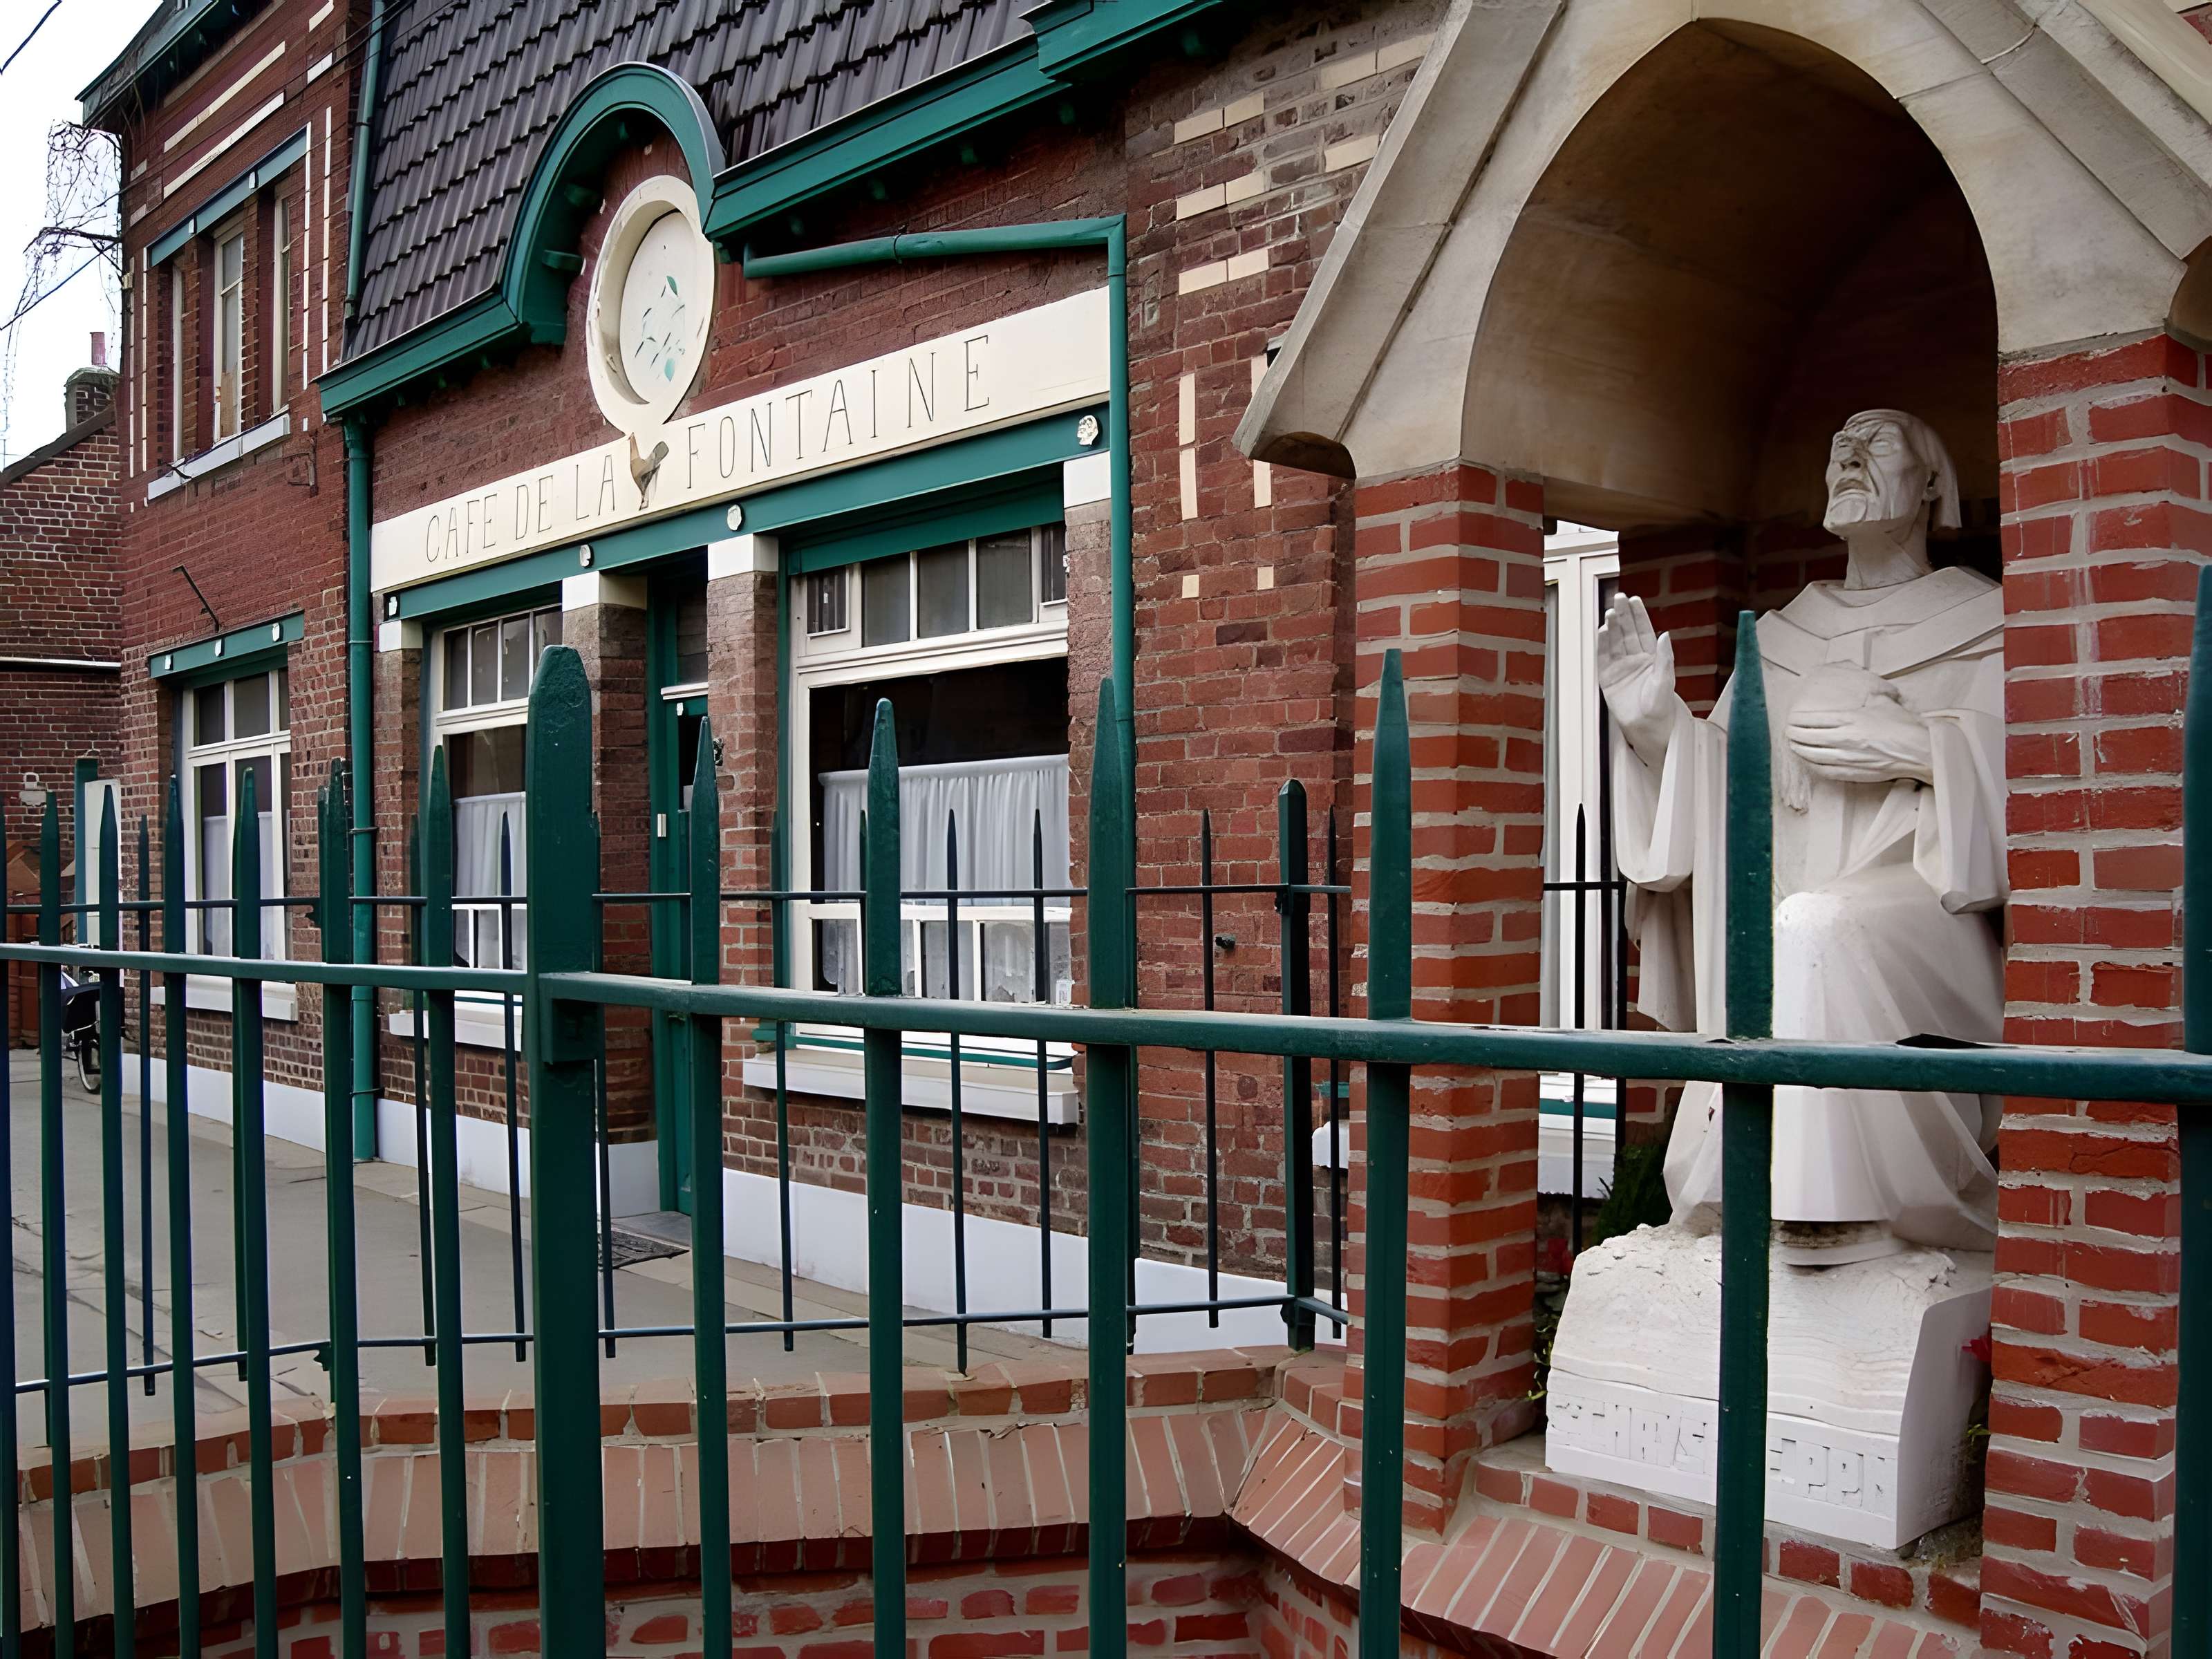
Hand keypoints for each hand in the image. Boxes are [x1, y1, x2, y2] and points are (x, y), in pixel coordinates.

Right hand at [1595, 594, 1678, 764]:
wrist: (1648, 729)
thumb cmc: (1661, 707)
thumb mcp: (1666, 681)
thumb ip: (1665, 658)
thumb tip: (1665, 635)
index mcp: (1652, 658)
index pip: (1643, 631)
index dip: (1638, 615)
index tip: (1634, 599)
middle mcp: (1635, 659)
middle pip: (1627, 632)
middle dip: (1623, 615)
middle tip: (1618, 598)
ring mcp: (1620, 668)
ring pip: (1614, 642)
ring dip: (1611, 627)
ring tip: (1610, 613)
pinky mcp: (1607, 679)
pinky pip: (1603, 658)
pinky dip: (1602, 645)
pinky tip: (1601, 632)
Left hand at [1786, 699, 1932, 784]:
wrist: (1919, 750)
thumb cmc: (1903, 725)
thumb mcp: (1883, 702)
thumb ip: (1867, 695)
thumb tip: (1862, 688)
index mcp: (1851, 718)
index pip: (1815, 719)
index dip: (1799, 719)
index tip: (1791, 718)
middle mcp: (1844, 738)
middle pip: (1808, 737)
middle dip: (1794, 734)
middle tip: (1788, 731)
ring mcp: (1846, 758)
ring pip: (1812, 755)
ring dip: (1799, 749)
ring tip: (1794, 745)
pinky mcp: (1852, 773)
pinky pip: (1824, 770)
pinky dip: (1813, 765)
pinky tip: (1809, 761)